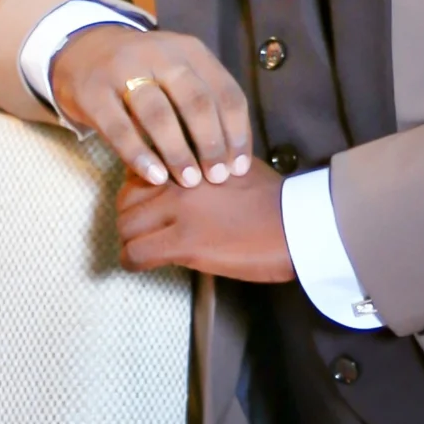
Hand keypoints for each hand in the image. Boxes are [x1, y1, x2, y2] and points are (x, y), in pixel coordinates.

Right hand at [52, 24, 253, 188]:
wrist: (84, 52)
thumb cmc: (145, 74)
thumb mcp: (178, 73)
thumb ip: (203, 102)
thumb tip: (233, 158)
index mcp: (190, 51)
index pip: (225, 92)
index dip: (236, 133)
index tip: (239, 167)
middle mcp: (160, 54)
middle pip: (196, 102)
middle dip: (211, 144)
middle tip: (216, 178)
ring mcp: (123, 70)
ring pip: (159, 115)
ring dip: (179, 152)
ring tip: (189, 181)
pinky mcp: (93, 92)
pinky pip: (120, 129)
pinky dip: (140, 156)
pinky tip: (155, 177)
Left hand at [117, 158, 294, 283]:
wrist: (298, 223)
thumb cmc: (276, 197)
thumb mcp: (235, 164)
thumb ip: (205, 164)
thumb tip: (190, 174)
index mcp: (192, 158)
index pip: (141, 165)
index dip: (138, 189)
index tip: (145, 205)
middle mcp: (179, 179)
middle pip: (125, 197)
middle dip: (129, 217)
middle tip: (142, 231)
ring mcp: (179, 211)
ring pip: (126, 226)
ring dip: (130, 240)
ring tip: (142, 249)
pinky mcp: (185, 243)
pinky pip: (136, 253)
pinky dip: (132, 262)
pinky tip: (141, 265)